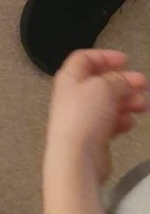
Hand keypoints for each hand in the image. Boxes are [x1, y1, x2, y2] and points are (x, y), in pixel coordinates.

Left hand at [45, 50, 148, 185]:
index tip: (125, 60)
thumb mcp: (104, 88)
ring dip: (126, 101)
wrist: (77, 157)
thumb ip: (117, 80)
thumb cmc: (85, 115)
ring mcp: (83, 116)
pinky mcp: (92, 136)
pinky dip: (120, 120)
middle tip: (143, 84)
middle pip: (100, 81)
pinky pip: (109, 122)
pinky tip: (129, 123)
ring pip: (108, 103)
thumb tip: (125, 80)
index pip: (85, 59)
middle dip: (123, 81)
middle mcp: (74, 95)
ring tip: (143, 105)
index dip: (105, 56)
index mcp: (70, 77)